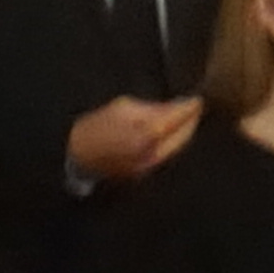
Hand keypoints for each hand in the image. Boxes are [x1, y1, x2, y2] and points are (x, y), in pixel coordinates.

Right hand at [65, 93, 200, 182]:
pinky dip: (174, 144)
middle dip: (192, 121)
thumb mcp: (123, 108)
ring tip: (187, 119)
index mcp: (146, 134)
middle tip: (195, 108)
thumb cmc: (96, 126)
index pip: (178, 119)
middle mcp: (152, 153)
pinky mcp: (146, 172)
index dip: (190, 108)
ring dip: (185, 133)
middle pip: (184, 137)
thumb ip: (154, 108)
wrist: (76, 153)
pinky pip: (167, 156)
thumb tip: (178, 106)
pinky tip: (174, 133)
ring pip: (178, 148)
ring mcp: (150, 166)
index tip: (197, 99)